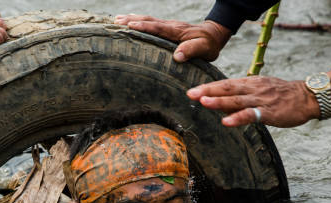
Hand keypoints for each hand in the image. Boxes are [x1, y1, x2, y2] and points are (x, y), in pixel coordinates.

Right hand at [114, 15, 231, 61]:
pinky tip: (131, 22)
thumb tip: (177, 56)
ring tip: (117, 20)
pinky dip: (138, 21)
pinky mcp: (166, 28)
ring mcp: (168, 26)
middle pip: (149, 20)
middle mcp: (170, 26)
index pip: (158, 27)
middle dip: (132, 20)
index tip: (130, 26)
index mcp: (177, 31)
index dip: (144, 26)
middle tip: (116, 21)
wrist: (214, 35)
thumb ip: (192, 50)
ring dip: (132, 19)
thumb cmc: (209, 45)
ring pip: (148, 20)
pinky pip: (150, 23)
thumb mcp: (204, 49)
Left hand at [187, 76, 320, 127]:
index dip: (208, 87)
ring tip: (203, 102)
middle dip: (208, 90)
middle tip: (190, 93)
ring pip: (237, 100)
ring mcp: (261, 100)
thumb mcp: (259, 91)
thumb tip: (219, 103)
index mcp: (250, 83)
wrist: (307, 97)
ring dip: (219, 101)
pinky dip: (238, 118)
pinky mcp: (269, 112)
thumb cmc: (281, 95)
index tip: (192, 90)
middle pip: (228, 88)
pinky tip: (226, 121)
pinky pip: (251, 115)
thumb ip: (240, 96)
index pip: (226, 83)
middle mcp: (253, 89)